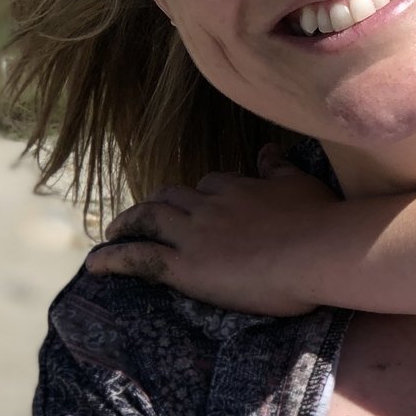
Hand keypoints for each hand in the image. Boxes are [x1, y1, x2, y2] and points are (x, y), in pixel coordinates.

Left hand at [86, 152, 336, 315]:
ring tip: (113, 231)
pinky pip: (140, 258)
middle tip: (142, 216)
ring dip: (126, 224)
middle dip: (153, 205)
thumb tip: (268, 149)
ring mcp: (194, 234)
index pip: (209, 184)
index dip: (199, 195)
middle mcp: (208, 204)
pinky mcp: (186, 266)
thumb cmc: (320, 220)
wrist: (319, 250)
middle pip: (171, 199)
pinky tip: (95, 263)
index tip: (196, 205)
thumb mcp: (300, 184)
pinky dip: (113, 258)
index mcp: (236, 186)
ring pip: (148, 220)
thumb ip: (278, 168)